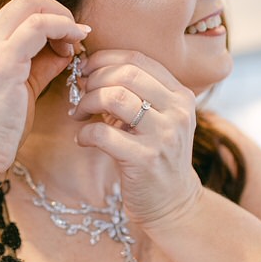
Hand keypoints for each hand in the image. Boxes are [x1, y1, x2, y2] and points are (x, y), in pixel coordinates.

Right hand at [0, 0, 90, 182]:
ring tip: (76, 42)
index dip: (49, 18)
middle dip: (59, 11)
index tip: (67, 40)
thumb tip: (64, 51)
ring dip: (63, 18)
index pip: (18, 11)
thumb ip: (40, 67)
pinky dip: (62, 28)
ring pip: (32, 4)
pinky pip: (39, 26)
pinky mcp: (3, 62)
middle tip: (76, 36)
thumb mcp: (18, 91)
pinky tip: (73, 46)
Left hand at [71, 49, 201, 227]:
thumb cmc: (157, 155)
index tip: (86, 68)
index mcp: (181, 95)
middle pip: (126, 73)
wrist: (174, 203)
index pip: (138, 59)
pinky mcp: (145, 160)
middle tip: (81, 91)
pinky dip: (84, 133)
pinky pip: (103, 134)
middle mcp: (177, 111)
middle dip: (95, 78)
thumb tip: (92, 67)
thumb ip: (139, 92)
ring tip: (79, 113)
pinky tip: (82, 139)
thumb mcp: (160, 118)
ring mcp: (163, 135)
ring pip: (115, 97)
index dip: (105, 58)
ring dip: (88, 101)